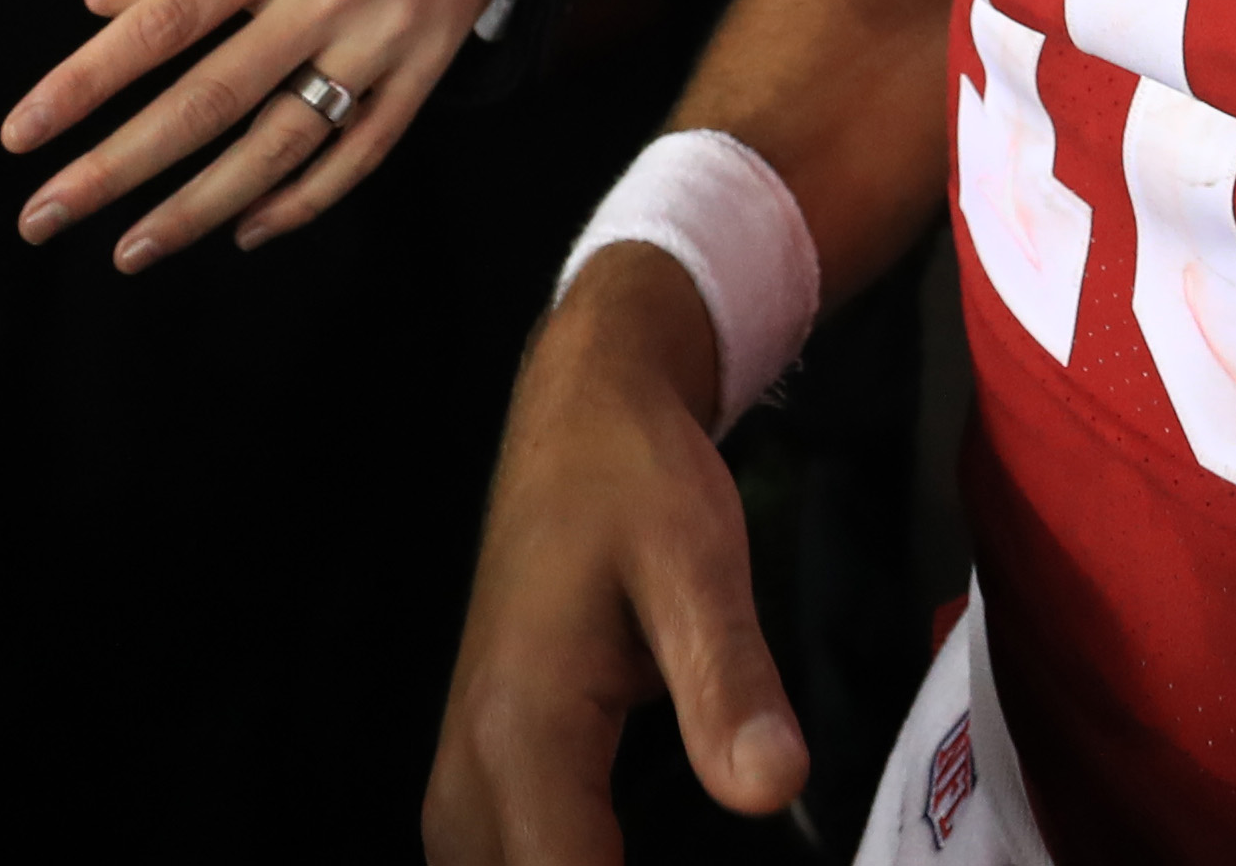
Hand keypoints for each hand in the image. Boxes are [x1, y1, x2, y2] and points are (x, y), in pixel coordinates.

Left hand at [1, 0, 517, 266]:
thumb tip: (97, 4)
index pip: (162, 24)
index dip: (86, 82)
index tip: (22, 134)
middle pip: (209, 99)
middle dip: (119, 166)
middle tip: (44, 216)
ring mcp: (381, 41)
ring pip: (280, 144)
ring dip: (199, 207)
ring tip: (130, 249)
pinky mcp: (424, 73)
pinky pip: (360, 154)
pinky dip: (301, 201)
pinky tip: (244, 231)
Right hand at [426, 247, 808, 862]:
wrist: (577, 414)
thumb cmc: (637, 480)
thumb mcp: (699, 565)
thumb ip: (729, 684)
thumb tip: (772, 791)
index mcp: (521, 734)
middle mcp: (471, 772)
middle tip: (704, 854)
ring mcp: (463, 777)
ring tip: (670, 857)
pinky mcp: (481, 773)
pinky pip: (497, 864)